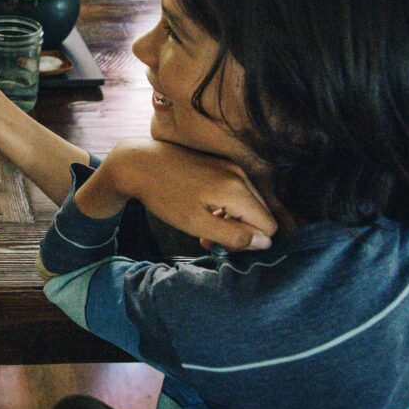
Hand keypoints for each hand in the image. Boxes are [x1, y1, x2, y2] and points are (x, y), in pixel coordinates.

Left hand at [77, 139, 277, 250]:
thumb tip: (264, 243)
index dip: (250, 242)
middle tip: (211, 240)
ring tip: (204, 230)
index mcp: (237, 190)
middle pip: (260, 215)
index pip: (268, 225)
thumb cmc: (164, 195)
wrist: (139, 163)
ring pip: (248, 205)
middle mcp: (240, 175)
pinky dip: (225, 207)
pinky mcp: (221, 164)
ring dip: (231, 221)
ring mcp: (231, 167)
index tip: (224, 245)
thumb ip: (232, 235)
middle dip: (241, 232)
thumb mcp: (196, 223)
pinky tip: (203, 213)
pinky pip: (236, 192)